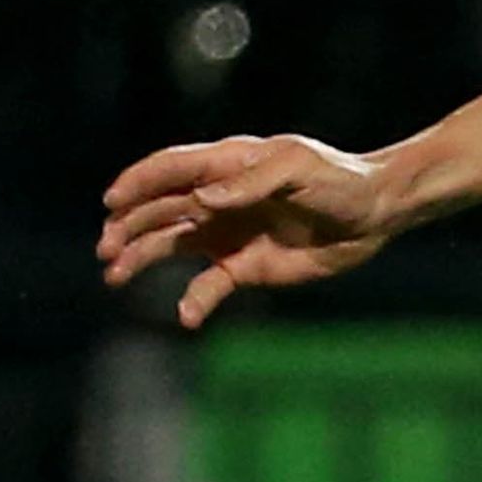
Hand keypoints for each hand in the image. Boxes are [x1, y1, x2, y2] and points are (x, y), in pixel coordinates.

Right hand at [99, 133, 400, 325]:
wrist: (375, 214)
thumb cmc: (339, 180)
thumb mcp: (298, 170)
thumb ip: (251, 182)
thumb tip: (204, 200)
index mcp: (225, 165)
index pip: (169, 170)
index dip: (136, 184)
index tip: (111, 203)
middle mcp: (217, 198)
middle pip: (157, 210)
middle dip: (127, 227)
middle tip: (106, 249)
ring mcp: (227, 232)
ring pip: (169, 246)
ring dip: (140, 258)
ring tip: (114, 275)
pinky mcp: (244, 266)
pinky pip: (209, 286)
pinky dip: (195, 300)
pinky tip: (186, 317)